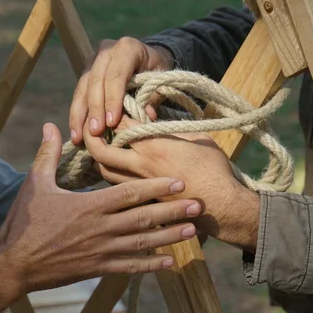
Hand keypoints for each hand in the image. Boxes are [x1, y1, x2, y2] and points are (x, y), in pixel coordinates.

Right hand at [0, 123, 200, 312]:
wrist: (14, 264)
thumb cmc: (24, 221)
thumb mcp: (35, 184)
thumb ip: (47, 154)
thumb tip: (50, 125)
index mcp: (89, 205)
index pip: (130, 194)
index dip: (156, 187)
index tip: (179, 181)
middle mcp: (101, 228)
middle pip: (144, 218)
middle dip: (173, 211)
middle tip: (198, 205)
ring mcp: (101, 250)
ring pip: (142, 243)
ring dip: (169, 236)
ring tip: (192, 230)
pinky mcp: (98, 268)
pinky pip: (129, 267)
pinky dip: (151, 265)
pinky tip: (170, 262)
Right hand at [69, 37, 173, 143]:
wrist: (148, 60)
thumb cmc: (156, 72)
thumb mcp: (160, 81)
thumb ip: (152, 98)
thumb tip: (145, 117)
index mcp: (127, 48)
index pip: (116, 74)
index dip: (113, 98)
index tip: (112, 122)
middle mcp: (106, 50)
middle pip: (96, 81)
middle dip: (95, 109)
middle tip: (95, 132)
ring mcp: (93, 60)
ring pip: (82, 88)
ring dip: (80, 115)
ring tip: (78, 138)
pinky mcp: (85, 72)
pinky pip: (79, 94)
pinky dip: (77, 115)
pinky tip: (76, 133)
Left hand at [84, 117, 259, 249]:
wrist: (220, 206)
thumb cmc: (213, 168)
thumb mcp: (194, 138)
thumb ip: (169, 128)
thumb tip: (153, 121)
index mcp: (153, 146)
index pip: (120, 124)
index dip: (116, 112)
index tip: (120, 107)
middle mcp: (140, 166)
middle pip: (100, 151)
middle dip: (91, 137)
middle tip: (93, 128)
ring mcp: (139, 186)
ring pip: (104, 172)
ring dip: (99, 158)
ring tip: (103, 147)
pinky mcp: (143, 200)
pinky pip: (117, 186)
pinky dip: (112, 175)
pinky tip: (118, 169)